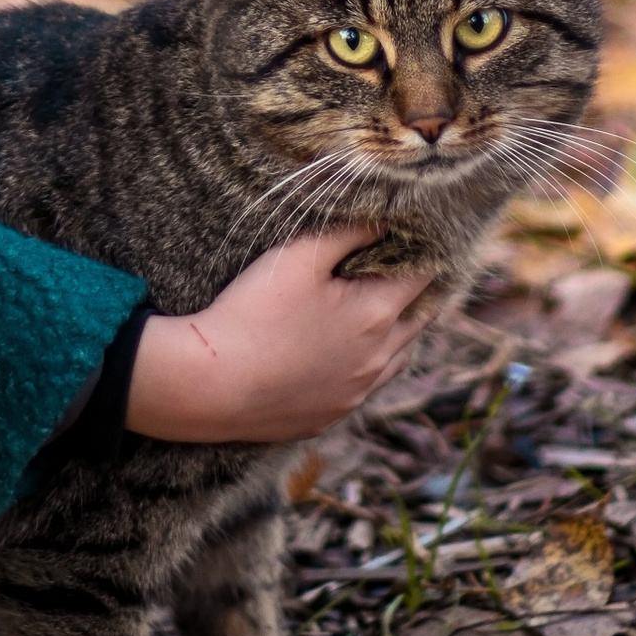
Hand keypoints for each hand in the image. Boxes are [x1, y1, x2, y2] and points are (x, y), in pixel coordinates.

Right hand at [124, 230, 437, 446]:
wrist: (211, 385)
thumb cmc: (253, 314)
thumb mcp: (298, 258)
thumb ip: (348, 232)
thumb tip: (385, 219)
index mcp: (377, 314)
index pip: (424, 276)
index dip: (424, 252)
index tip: (417, 238)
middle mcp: (378, 358)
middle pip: (420, 319)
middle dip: (417, 292)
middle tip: (408, 269)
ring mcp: (356, 393)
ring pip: (398, 358)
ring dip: (398, 332)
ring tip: (386, 312)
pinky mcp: (330, 416)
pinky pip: (364, 388)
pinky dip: (367, 366)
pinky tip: (346, 354)